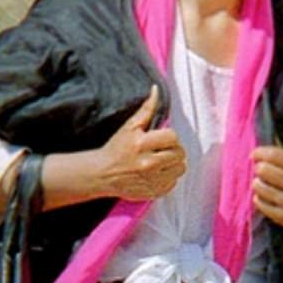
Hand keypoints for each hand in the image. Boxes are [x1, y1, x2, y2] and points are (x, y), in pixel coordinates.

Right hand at [97, 87, 184, 201]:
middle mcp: (148, 163)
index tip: (160, 139)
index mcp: (142, 144)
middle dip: (173, 150)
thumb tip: (156, 90)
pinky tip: (155, 173)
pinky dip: (168, 178)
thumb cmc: (116, 148)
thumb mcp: (129, 127)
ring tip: (160, 162)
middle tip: (160, 150)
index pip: (173, 137)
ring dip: (173, 164)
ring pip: (180, 169)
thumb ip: (146, 109)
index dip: (169, 137)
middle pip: (179, 154)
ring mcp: (151, 180)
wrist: (102, 174)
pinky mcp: (153, 192)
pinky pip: (173, 183)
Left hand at [249, 144, 282, 228]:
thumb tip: (259, 137)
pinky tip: (263, 196)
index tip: (253, 154)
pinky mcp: (282, 216)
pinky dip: (258, 198)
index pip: (273, 154)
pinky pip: (259, 202)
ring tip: (260, 183)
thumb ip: (279, 153)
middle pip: (263, 169)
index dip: (259, 152)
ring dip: (256, 183)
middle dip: (258, 168)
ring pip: (259, 186)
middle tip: (259, 171)